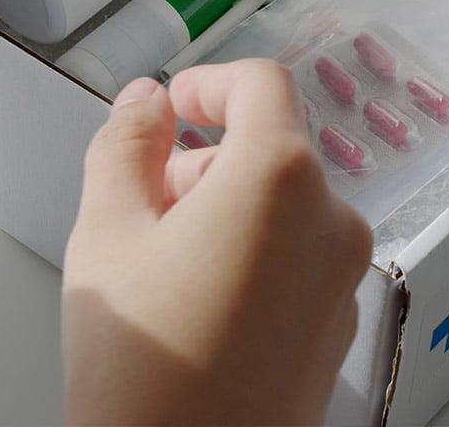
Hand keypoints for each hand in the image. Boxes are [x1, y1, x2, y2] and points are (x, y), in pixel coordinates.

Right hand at [62, 60, 372, 425]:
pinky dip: (250, 252)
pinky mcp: (336, 323)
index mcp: (280, 179)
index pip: (261, 84)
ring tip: (161, 266)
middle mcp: (330, 222)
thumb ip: (125, 143)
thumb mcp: (106, 230)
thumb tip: (145, 102)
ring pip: (281, 203)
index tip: (171, 107)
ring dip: (222, 208)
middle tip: (139, 208)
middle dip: (201, 161)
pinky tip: (195, 303)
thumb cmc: (143, 367)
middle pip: (268, 148)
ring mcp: (342, 279)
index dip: (208, 82)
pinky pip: (296, 255)